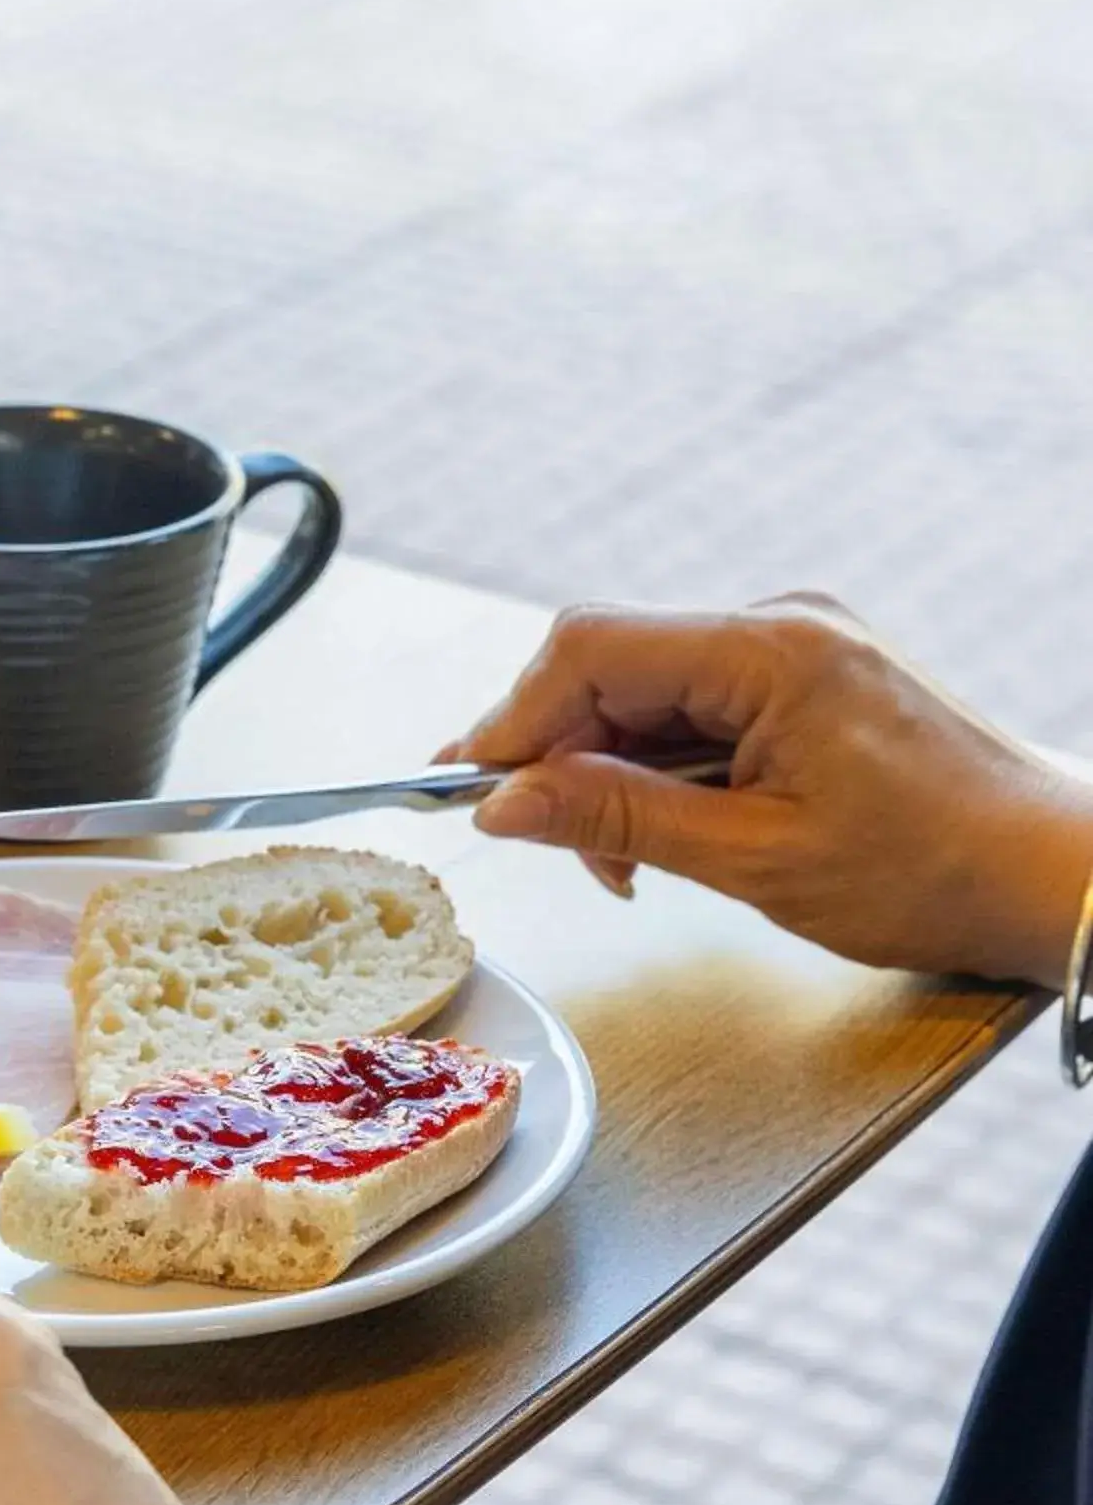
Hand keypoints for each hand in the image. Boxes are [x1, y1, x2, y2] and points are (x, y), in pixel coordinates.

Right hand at [448, 595, 1092, 987]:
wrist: (1051, 877)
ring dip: (609, 774)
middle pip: (608, 666)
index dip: (514, 720)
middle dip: (558, 756)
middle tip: (543, 842)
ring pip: (643, 693)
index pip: (590, 649)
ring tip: (625, 864)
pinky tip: (668, 832)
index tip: (470, 794)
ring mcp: (792, 649)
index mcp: (770, 651)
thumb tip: (500, 803)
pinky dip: (659, 771)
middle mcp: (778, 627)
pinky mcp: (802, 681)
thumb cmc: (933, 870)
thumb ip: (616, 819)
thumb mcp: (753, 858)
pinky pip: (691, 709)